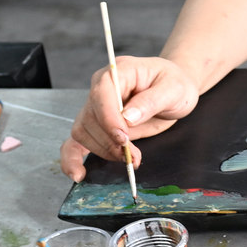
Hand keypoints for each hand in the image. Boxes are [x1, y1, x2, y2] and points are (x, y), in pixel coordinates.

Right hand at [61, 56, 199, 181]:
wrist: (173, 91)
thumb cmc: (174, 84)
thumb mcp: (174, 89)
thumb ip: (151, 101)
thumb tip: (127, 118)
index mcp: (118, 72)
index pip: (102, 94)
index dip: (109, 119)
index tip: (124, 139)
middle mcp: (101, 87)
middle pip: (91, 118)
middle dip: (110, 142)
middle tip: (134, 156)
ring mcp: (96, 106)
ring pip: (83, 132)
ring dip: (103, 151)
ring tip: (129, 159)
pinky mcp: (96, 125)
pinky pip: (75, 141)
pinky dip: (72, 158)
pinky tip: (78, 173)